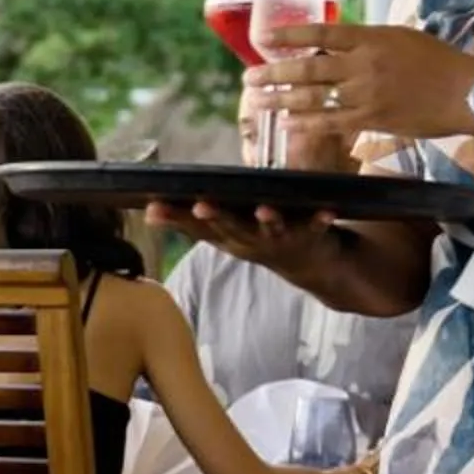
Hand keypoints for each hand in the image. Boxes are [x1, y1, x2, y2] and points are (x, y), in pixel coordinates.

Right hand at [146, 196, 347, 282]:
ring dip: (266, 220)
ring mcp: (280, 240)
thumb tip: (147, 212)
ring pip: (270, 230)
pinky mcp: (310, 236)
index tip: (154, 207)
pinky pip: (315, 227)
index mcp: (228, 237)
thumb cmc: (259, 240)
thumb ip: (187, 221)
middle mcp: (251, 241)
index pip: (196, 226)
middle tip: (200, 204)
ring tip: (263, 209)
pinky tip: (326, 211)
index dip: (176, 218)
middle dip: (216, 217)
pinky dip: (319, 220)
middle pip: (230, 228)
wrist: (313, 268)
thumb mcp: (222, 234)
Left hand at [248, 24, 473, 143]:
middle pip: (308, 67)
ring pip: (314, 97)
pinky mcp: (373, 119)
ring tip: (256, 100)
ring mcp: (366, 93)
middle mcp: (364, 63)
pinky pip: (330, 123)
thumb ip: (365, 42)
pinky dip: (305, 123)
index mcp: (370, 38)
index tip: (264, 36)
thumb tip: (333, 46)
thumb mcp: (399, 38)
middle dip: (274, 72)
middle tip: (248, 76)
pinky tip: (286, 124)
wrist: (468, 92)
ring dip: (280, 99)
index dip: (289, 34)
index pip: (321, 32)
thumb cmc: (437, 62)